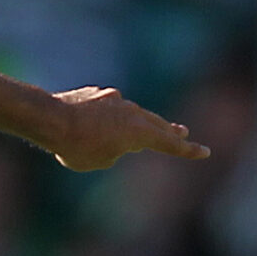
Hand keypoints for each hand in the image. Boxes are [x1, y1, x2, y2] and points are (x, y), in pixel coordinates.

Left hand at [42, 86, 209, 172]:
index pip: (169, 144)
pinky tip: (90, 123)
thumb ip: (113, 151)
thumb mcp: (99, 161)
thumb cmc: (76, 147)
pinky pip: (106, 107)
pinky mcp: (97, 93)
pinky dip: (104, 117)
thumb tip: (112, 140)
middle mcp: (132, 112)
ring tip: (133, 130)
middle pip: (155, 123)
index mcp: (139, 132)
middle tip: (182, 132)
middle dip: (168, 130)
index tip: (205, 152)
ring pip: (130, 113)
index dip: (187, 150)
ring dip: (133, 123)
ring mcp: (115, 99)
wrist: (51, 119)